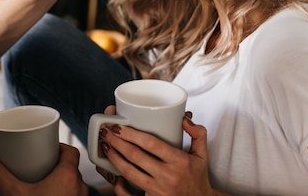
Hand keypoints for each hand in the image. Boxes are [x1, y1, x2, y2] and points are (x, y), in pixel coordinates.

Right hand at [0, 143, 87, 195]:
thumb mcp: (14, 193)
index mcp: (68, 176)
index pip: (71, 151)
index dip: (60, 146)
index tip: (48, 147)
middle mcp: (79, 188)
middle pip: (71, 168)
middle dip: (56, 166)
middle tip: (41, 166)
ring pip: (73, 185)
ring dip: (60, 183)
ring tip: (43, 184)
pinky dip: (62, 195)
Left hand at [97, 112, 220, 195]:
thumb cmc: (198, 178)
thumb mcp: (202, 154)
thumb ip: (197, 133)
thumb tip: (184, 118)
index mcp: (179, 161)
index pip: (151, 144)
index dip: (132, 134)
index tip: (119, 126)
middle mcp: (168, 176)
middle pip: (136, 156)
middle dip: (117, 142)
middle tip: (106, 132)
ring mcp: (158, 190)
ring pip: (129, 173)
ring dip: (114, 158)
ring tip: (105, 146)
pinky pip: (129, 195)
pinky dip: (118, 185)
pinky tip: (112, 174)